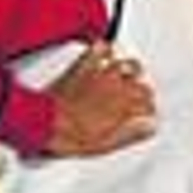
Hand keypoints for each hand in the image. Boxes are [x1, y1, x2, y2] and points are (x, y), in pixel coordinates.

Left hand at [45, 42, 156, 156]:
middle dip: (144, 94)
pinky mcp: (84, 67)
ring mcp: (101, 76)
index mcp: (123, 108)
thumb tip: (148, 128)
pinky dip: (105, 49)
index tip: (144, 115)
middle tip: (139, 99)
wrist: (44, 121)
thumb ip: (130, 134)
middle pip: (143, 86)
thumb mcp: (105, 144)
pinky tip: (107, 53)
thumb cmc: (70, 134)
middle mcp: (116, 89)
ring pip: (129, 64)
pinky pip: (100, 48)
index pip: (148, 105)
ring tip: (131, 75)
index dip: (147, 111)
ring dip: (132, 70)